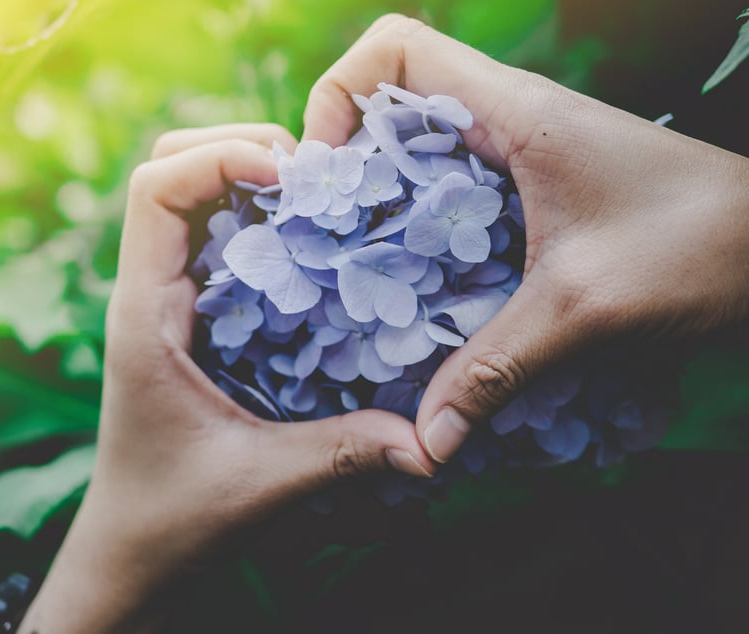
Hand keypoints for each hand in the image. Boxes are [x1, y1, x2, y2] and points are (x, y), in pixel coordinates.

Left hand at [17, 124, 433, 633]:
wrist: (132, 549)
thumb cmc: (174, 518)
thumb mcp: (261, 483)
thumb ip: (341, 453)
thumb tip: (430, 444)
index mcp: (145, 315)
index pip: (155, 189)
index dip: (217, 157)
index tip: (288, 175)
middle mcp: (147, 293)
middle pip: (168, 169)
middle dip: (236, 148)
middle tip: (309, 174)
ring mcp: (163, 301)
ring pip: (188, 198)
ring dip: (246, 178)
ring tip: (313, 195)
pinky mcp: (186, 317)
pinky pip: (212, 239)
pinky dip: (255, 219)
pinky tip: (307, 243)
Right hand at [304, 14, 748, 463]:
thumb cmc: (700, 246)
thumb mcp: (585, 308)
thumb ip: (496, 368)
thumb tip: (427, 442)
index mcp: (512, 110)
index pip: (391, 50)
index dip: (339, 96)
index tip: (328, 171)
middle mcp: (507, 119)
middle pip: (389, 102)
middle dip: (346, 162)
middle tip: (330, 236)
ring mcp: (519, 153)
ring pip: (418, 151)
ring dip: (381, 201)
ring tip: (359, 269)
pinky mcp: (532, 190)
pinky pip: (452, 193)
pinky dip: (421, 231)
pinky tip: (418, 290)